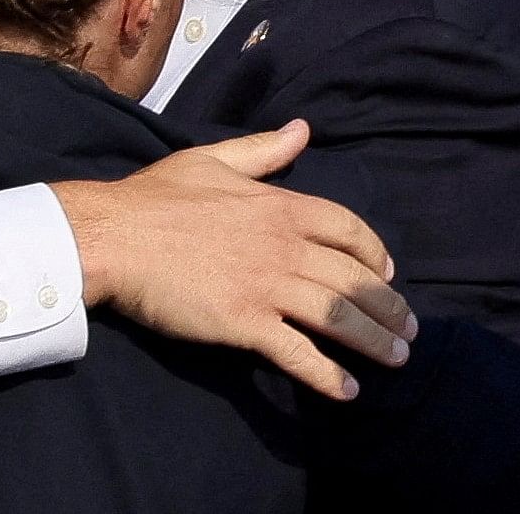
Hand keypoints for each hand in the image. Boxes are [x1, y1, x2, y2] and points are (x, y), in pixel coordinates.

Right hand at [51, 121, 416, 401]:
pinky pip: (299, 353)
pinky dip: (329, 375)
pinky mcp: (245, 323)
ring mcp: (267, 287)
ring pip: (339, 317)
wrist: (111, 236)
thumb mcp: (209, 160)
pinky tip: (348, 390)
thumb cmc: (153, 198)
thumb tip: (302, 130)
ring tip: (396, 360)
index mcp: (280, 207)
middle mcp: (284, 247)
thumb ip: (261, 150)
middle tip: (407, 331)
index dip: (374, 253)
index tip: (386, 274)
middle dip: (389, 308)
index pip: (349, 229)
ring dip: (375, 342)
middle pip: (356, 280)